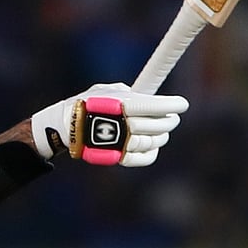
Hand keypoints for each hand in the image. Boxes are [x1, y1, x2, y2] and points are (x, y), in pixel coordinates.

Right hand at [30, 82, 188, 166]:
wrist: (64, 128)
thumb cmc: (84, 104)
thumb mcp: (103, 89)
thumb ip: (125, 92)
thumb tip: (142, 95)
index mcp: (124, 105)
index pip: (157, 106)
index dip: (174, 105)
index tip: (183, 104)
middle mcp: (126, 124)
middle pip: (158, 125)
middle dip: (170, 121)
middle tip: (173, 117)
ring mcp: (123, 142)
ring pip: (154, 141)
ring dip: (162, 135)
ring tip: (163, 130)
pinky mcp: (119, 157)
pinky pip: (145, 157)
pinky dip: (153, 152)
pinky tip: (154, 145)